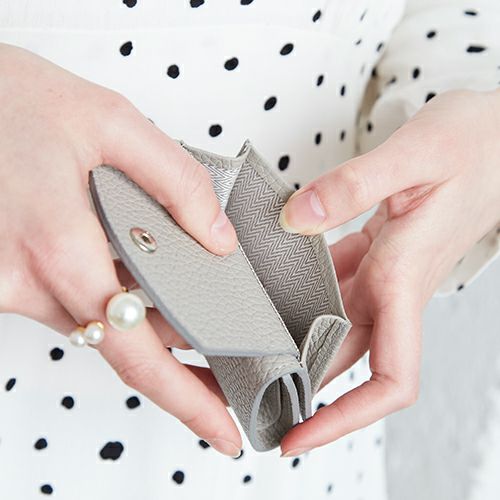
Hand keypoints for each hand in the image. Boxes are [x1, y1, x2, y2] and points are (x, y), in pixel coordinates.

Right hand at [0, 43, 241, 456]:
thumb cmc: (11, 101)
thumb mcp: (111, 122)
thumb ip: (175, 181)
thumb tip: (218, 240)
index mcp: (59, 246)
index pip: (134, 353)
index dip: (185, 400)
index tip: (222, 431)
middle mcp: (27, 281)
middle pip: (121, 350)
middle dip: (180, 371)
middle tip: (227, 381)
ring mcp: (9, 285)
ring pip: (96, 328)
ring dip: (148, 331)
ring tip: (202, 327)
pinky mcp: (4, 277)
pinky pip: (71, 306)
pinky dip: (114, 304)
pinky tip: (147, 288)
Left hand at [278, 88, 499, 456]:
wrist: (496, 136)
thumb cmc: (474, 144)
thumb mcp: (412, 156)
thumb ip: (350, 187)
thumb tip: (294, 220)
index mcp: (405, 278)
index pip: (389, 378)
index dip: (348, 417)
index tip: (302, 436)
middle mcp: (394, 286)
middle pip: (346, 361)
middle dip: (302, 389)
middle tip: (249, 399)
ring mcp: (385, 272)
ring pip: (334, 324)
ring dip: (298, 341)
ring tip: (252, 347)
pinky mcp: (377, 253)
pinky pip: (335, 283)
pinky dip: (304, 291)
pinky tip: (275, 283)